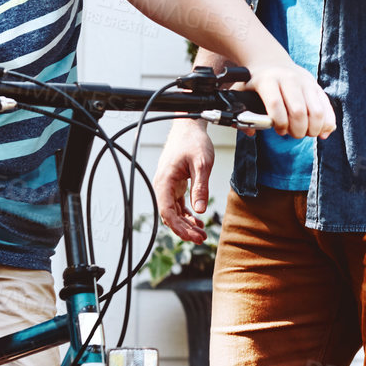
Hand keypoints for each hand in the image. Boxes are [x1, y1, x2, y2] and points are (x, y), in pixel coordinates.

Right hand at [153, 119, 215, 242]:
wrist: (189, 127)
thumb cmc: (193, 141)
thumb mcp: (202, 164)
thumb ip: (200, 187)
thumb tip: (200, 210)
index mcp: (164, 181)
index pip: (167, 212)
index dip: (178, 227)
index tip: (192, 236)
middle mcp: (163, 185)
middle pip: (169, 215)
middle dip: (184, 230)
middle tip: (201, 238)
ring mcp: (168, 186)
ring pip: (174, 212)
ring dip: (186, 224)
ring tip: (201, 234)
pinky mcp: (174, 184)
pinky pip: (178, 205)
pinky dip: (187, 215)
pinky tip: (197, 222)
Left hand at [243, 62, 336, 140]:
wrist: (270, 60)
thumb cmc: (255, 80)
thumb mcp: (241, 90)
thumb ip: (241, 111)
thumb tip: (250, 131)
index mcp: (268, 80)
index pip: (276, 104)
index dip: (279, 123)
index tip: (278, 130)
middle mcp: (289, 79)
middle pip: (299, 111)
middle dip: (297, 130)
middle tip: (293, 133)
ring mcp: (305, 82)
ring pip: (316, 111)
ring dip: (313, 128)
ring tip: (306, 132)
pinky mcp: (316, 86)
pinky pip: (327, 107)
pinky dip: (328, 122)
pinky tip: (322, 132)